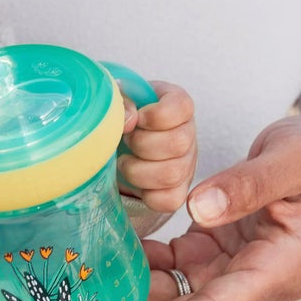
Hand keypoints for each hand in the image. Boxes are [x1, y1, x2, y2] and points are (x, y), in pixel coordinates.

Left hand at [106, 115, 300, 300]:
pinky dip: (136, 266)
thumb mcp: (293, 161)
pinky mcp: (209, 253)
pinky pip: (167, 268)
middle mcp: (249, 283)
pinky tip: (100, 263)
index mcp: (275, 272)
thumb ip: (249, 185)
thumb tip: (199, 209)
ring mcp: (227, 270)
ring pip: (170, 295)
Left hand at [118, 81, 196, 213]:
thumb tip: (129, 118)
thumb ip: (120, 100)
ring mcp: (185, 164)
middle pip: (178, 143)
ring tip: (122, 161)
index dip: (156, 115)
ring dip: (137, 170)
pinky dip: (146, 194)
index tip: (135, 119)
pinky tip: (132, 181)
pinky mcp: (177, 190)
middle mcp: (187, 134)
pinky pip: (170, 200)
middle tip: (124, 141)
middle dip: (141, 144)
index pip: (182, 106)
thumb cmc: (116, 117)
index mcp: (175, 105)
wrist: (113, 145)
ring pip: (173, 174)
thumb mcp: (115, 100)